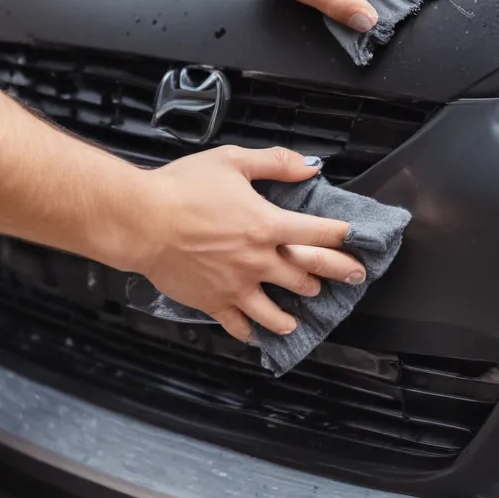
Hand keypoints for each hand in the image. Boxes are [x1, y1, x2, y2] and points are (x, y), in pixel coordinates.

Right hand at [129, 146, 365, 342]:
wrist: (140, 220)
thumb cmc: (182, 187)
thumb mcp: (232, 161)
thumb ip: (275, 163)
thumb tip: (310, 166)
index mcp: (268, 225)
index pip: (320, 234)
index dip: (344, 237)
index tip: (358, 241)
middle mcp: (258, 260)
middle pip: (309, 274)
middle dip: (337, 276)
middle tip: (354, 278)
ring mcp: (237, 286)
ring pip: (278, 311)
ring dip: (296, 313)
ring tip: (304, 315)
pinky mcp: (214, 302)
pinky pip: (239, 325)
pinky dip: (252, 333)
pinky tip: (260, 336)